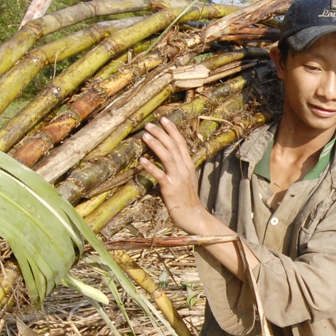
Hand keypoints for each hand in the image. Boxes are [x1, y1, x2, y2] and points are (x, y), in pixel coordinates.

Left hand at [139, 119, 211, 237]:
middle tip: (149, 124)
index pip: (180, 143)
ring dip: (156, 145)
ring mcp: (178, 178)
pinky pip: (160, 175)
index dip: (172, 130)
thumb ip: (178, 168)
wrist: (194, 216)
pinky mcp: (171, 189)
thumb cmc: (187, 199)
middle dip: (161, 133)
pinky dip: (151, 167)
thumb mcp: (185, 179)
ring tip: (145, 136)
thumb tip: (167, 158)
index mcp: (188, 165)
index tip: (164, 119)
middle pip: (173, 146)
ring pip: (167, 157)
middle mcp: (184, 169)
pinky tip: (142, 160)